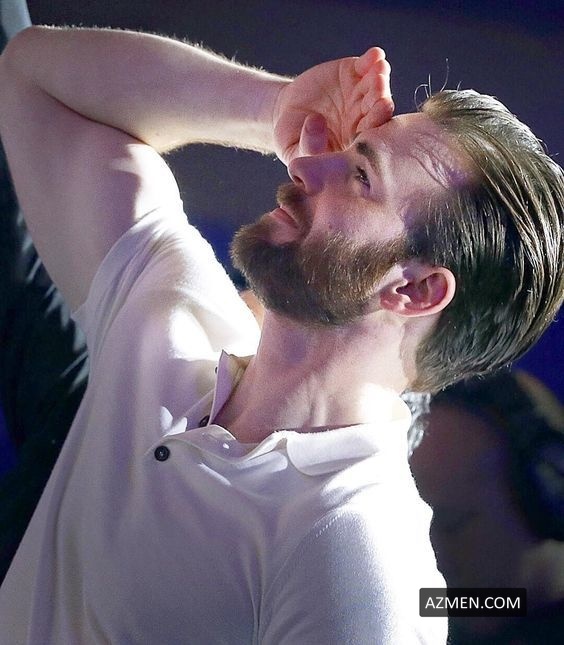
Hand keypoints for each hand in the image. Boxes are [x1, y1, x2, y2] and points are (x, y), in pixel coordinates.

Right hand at [272, 47, 392, 164]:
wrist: (287, 110)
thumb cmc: (292, 138)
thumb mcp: (293, 150)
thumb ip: (307, 146)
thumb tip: (316, 123)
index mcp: (353, 143)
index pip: (368, 137)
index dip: (374, 125)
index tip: (376, 115)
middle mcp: (362, 120)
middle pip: (377, 111)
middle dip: (379, 101)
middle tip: (381, 91)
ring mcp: (360, 96)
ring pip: (375, 87)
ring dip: (379, 78)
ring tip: (380, 69)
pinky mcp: (354, 74)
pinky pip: (366, 66)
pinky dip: (371, 60)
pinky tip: (375, 54)